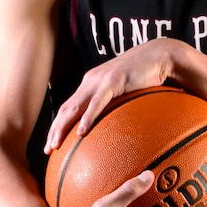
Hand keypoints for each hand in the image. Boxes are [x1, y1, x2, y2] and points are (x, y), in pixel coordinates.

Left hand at [45, 39, 176, 152]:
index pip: (69, 108)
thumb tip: (115, 127)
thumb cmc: (145, 76)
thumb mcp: (125, 93)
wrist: (159, 56)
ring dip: (63, 127)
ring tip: (55, 145)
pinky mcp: (113, 81)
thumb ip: (116, 106)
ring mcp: (100, 80)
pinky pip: (97, 103)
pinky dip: (87, 118)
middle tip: (47, 150)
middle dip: (54, 130)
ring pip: (75, 107)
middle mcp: (90, 82)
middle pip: (66, 109)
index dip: (58, 126)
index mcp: (90, 85)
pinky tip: (81, 132)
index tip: (52, 145)